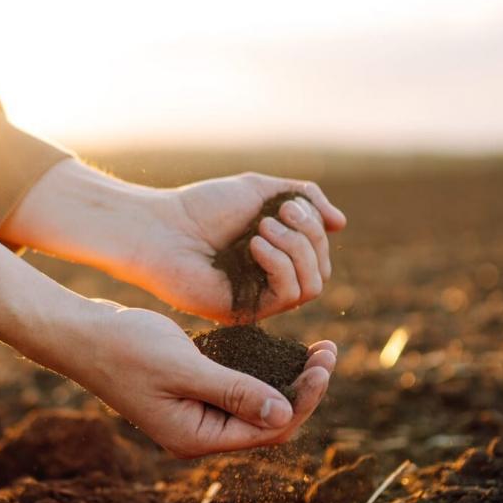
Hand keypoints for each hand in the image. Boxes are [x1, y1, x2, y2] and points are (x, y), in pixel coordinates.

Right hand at [0, 222, 336, 457]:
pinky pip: (239, 387)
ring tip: (317, 349)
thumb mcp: (183, 368)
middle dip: (303, 389)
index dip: (304, 400)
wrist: (82, 335)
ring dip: (288, 379)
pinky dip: (263, 370)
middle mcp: (201, 432)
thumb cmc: (126, 349)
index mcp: (198, 437)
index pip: (269, 429)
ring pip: (257, 403)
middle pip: (269, 420)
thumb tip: (285, 413)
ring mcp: (197, 412)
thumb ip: (234, 391)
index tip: (324, 364)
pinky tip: (281, 349)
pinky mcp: (193, 391)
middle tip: (328, 351)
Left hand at [147, 172, 345, 320]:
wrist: (161, 227)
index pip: (320, 252)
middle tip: (278, 214)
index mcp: (276, 255)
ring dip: (296, 250)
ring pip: (313, 286)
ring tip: (262, 228)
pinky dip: (280, 265)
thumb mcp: (262, 190)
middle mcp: (271, 280)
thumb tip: (341, 224)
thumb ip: (304, 198)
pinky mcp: (247, 312)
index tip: (288, 204)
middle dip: (309, 236)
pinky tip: (255, 246)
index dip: (315, 227)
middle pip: (322, 270)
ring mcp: (260, 299)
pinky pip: (289, 296)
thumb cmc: (203, 207)